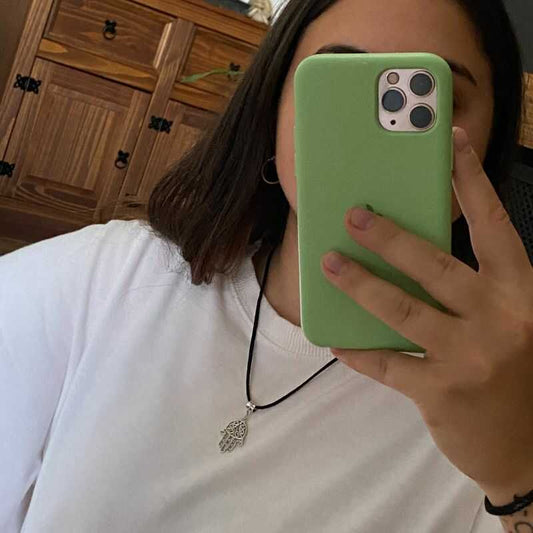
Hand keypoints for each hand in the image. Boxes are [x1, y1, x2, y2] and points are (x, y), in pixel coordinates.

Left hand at [321, 127, 532, 497]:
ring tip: (329, 263)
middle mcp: (499, 317)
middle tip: (353, 214)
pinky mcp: (441, 392)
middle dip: (388, 236)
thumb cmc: (515, 370)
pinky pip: (387, 364)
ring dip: (359, 284)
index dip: (472, 179)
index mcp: (518, 290)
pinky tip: (336, 342)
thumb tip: (407, 251)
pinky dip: (358, 352)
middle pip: (434, 263)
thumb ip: (469, 287)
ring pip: (401, 310)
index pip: (493, 223)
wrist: (530, 447)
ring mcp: (470, 356)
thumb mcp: (506, 317)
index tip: (452, 140)